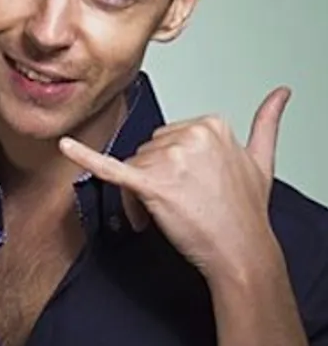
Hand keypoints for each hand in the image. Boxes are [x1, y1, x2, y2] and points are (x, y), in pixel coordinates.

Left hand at [59, 87, 291, 281]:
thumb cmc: (245, 213)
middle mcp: (189, 135)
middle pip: (148, 151)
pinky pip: (110, 167)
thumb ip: (267, 121)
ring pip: (133, 167)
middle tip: (174, 208)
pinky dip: (84, 157)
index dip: (171, 167)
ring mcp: (169, 158)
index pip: (169, 137)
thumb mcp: (261, 160)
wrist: (240, 251)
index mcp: (211, 124)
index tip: (185, 189)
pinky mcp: (150, 183)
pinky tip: (65, 146)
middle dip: (153, 180)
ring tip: (163, 217)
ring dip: (139, 195)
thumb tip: (280, 94)